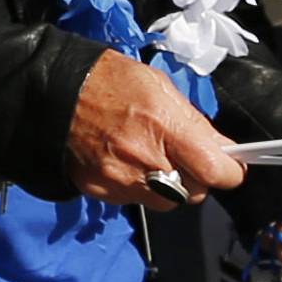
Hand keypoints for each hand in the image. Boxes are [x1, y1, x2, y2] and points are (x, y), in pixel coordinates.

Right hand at [64, 50, 245, 204]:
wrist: (51, 91)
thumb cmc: (106, 79)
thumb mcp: (157, 84)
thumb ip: (193, 120)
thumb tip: (222, 148)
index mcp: (162, 125)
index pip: (215, 171)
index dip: (230, 171)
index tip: (230, 165)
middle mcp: (144, 159)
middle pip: (195, 192)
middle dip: (197, 177)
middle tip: (183, 155)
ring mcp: (121, 180)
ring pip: (167, 202)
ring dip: (169, 186)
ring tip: (151, 157)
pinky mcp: (102, 192)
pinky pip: (136, 200)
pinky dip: (139, 186)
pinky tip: (126, 161)